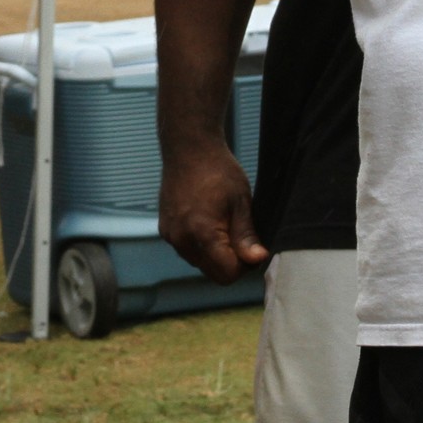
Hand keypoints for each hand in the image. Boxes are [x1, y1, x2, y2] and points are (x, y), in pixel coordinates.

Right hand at [160, 133, 267, 283]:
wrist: (189, 149)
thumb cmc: (218, 170)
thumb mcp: (241, 201)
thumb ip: (246, 235)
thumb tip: (257, 259)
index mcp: (202, 233)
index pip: (227, 274)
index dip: (244, 266)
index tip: (252, 248)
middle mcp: (181, 239)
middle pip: (212, 273)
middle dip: (230, 262)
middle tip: (240, 235)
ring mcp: (171, 235)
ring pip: (199, 263)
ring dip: (214, 254)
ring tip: (223, 223)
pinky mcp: (165, 230)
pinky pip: (187, 250)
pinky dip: (200, 244)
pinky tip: (207, 220)